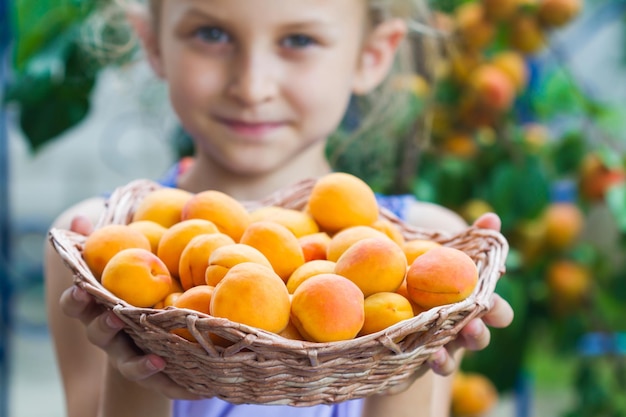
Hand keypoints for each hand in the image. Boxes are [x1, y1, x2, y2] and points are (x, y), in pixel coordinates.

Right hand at [59, 215, 199, 399]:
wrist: (150, 345)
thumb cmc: (133, 297)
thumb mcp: (122, 270)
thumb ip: (106, 245)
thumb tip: (82, 217)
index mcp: (99, 309)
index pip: (77, 304)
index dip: (76, 297)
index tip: (82, 288)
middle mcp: (111, 336)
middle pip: (98, 334)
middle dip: (104, 327)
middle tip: (116, 317)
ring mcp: (130, 356)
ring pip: (128, 363)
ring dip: (140, 363)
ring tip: (158, 360)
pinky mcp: (155, 376)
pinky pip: (164, 384)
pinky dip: (178, 386)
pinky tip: (198, 389)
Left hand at [427, 212, 513, 375]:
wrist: (396, 319)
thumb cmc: (429, 283)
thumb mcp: (442, 260)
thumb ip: (470, 242)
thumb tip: (493, 217)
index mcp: (471, 306)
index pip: (496, 309)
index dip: (498, 307)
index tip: (490, 299)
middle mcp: (463, 328)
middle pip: (483, 333)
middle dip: (485, 325)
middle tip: (479, 315)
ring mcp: (447, 346)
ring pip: (461, 351)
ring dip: (466, 341)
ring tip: (457, 335)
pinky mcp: (425, 359)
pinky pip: (437, 365)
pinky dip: (439, 361)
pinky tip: (430, 354)